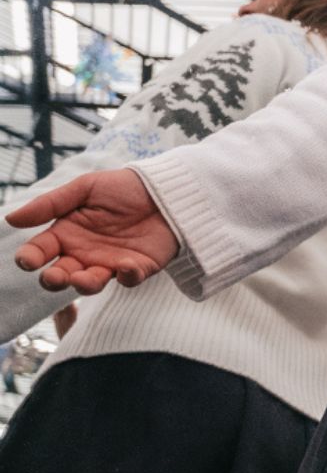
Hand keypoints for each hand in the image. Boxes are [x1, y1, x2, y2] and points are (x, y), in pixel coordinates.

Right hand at [8, 168, 177, 294]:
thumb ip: (51, 204)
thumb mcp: (85, 188)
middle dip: (53, 280)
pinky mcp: (139, 268)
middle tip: (54, 276)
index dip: (30, 258)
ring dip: (84, 284)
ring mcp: (110, 263)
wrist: (166, 189)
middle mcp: (84, 253)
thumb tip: (10, 218)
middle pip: (61, 275)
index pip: (40, 251)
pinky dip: (127, 276)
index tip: (27, 261)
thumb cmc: (123, 188)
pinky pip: (129, 279)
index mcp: (66, 233)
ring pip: (91, 283)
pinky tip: (126, 266)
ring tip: (81, 279)